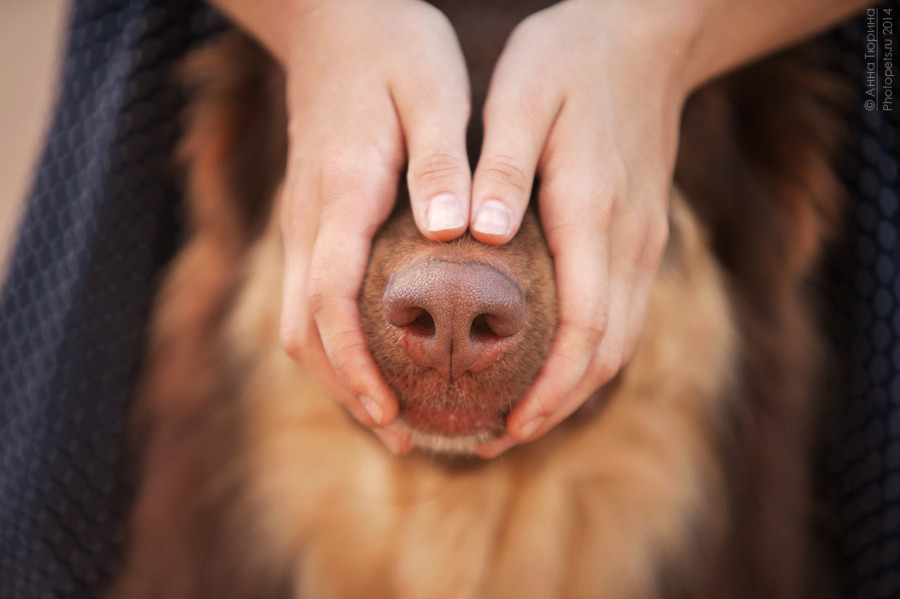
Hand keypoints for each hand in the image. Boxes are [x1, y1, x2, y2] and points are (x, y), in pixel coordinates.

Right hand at [277, 0, 471, 452]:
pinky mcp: (312, 218)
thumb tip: (450, 231)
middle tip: (401, 433)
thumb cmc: (391, 47)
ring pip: (298, 319)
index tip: (390, 412)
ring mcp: (302, 220)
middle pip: (301, 329)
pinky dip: (337, 342)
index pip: (328, 300)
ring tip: (392, 414)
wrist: (333, 18)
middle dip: (344, 390)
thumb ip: (440, 158)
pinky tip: (379, 357)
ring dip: (337, 374)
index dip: (354, 366)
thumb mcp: (431, 88)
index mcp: (341, 193)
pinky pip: (310, 297)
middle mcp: (309, 218)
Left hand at [472, 0, 698, 456]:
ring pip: (621, 338)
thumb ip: (501, 165)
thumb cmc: (573, 59)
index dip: (551, 389)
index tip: (509, 425)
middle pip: (608, 354)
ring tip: (522, 412)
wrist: (648, 35)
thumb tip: (477, 234)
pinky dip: (590, 351)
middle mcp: (630, 240)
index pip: (585, 329)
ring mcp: (644, 238)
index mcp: (593, 211)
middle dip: (559, 405)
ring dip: (577, 386)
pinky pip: (623, 311)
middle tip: (501, 435)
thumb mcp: (524, 94)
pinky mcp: (643, 231)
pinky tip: (552, 357)